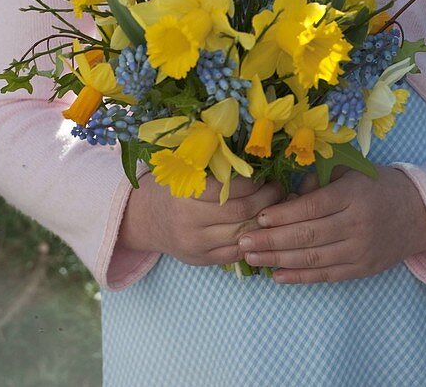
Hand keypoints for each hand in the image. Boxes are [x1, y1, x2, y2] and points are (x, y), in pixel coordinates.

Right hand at [117, 168, 285, 266]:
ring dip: (265, 221)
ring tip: (277, 208)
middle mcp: (189, 222)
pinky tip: (263, 228)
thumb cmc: (170, 189)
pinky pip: (235, 253)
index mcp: (184, 194)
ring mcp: (196, 245)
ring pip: (242, 235)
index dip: (253, 183)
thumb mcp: (184, 174)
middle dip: (266, 200)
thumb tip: (255, 164)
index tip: (266, 176)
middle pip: (240, 213)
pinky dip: (253, 240)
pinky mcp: (201, 260)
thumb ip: (213, 170)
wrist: (145, 220)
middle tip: (280, 189)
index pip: (228, 190)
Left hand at [236, 165, 425, 283]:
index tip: (258, 216)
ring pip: (313, 259)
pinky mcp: (361, 269)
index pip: (312, 207)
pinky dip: (299, 276)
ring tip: (251, 258)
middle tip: (243, 242)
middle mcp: (356, 224)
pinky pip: (326, 275)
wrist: (418, 213)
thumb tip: (285, 194)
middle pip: (307, 236)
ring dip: (278, 259)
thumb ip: (318, 180)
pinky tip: (277, 274)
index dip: (283, 214)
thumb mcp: (350, 172)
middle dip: (271, 240)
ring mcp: (360, 250)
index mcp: (353, 195)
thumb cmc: (377, 186)